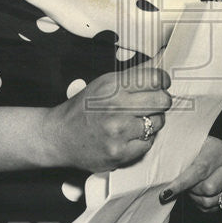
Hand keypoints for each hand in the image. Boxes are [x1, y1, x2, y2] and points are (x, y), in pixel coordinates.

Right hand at [41, 63, 171, 171]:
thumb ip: (131, 77)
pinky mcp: (119, 152)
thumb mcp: (103, 84)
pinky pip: (148, 143)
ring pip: (158, 122)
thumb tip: (159, 69)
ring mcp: (118, 131)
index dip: (162, 81)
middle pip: (162, 100)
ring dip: (152, 122)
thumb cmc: (82, 109)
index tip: (161, 85)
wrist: (58, 137)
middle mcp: (116, 107)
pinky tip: (129, 136)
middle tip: (151, 104)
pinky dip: (142, 140)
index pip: (155, 78)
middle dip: (160, 101)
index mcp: (113, 86)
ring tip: (135, 121)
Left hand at [159, 136, 221, 211]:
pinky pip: (215, 207)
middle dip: (192, 190)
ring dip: (196, 198)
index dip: (181, 183)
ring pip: (211, 201)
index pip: (199, 170)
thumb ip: (176, 165)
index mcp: (218, 150)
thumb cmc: (195, 149)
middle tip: (186, 184)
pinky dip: (203, 204)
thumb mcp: (187, 149)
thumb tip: (163, 192)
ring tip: (192, 187)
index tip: (165, 193)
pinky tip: (199, 193)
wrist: (211, 149)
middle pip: (208, 189)